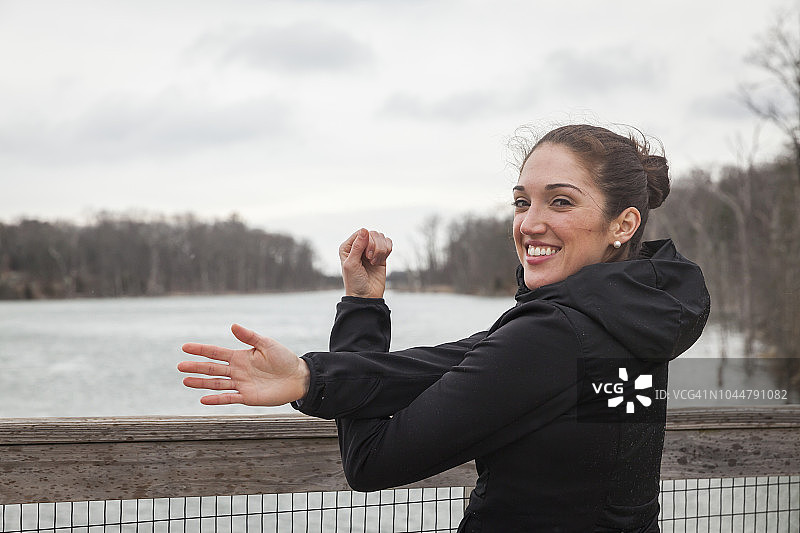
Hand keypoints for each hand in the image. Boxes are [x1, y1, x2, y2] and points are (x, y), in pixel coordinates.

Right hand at [178, 324, 309, 405]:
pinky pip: (229, 398)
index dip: (201, 350)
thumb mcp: (267, 344)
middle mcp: (238, 370)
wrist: (298, 377)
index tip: (185, 347)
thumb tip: (232, 325)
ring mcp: (241, 384)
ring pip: (216, 383)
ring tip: (185, 380)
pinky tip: (203, 399)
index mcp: (241, 356)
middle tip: (180, 366)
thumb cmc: (284, 359)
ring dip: (201, 382)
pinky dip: (216, 399)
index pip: (216, 353)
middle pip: (212, 368)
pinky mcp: (247, 397)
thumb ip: (250, 337)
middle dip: (196, 367)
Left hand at [339, 228, 392, 297]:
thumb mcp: (351, 264)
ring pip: (381, 237)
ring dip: (381, 250)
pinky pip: (388, 243)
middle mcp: (359, 246)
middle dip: (375, 247)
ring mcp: (371, 250)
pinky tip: (381, 261)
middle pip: (373, 234)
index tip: (367, 256)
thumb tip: (364, 229)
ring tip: (374, 262)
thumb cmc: (355, 282)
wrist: (366, 296)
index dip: (367, 241)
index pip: (362, 232)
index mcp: (348, 247)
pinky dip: (387, 251)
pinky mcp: (381, 255)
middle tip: (370, 260)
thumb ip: (357, 246)